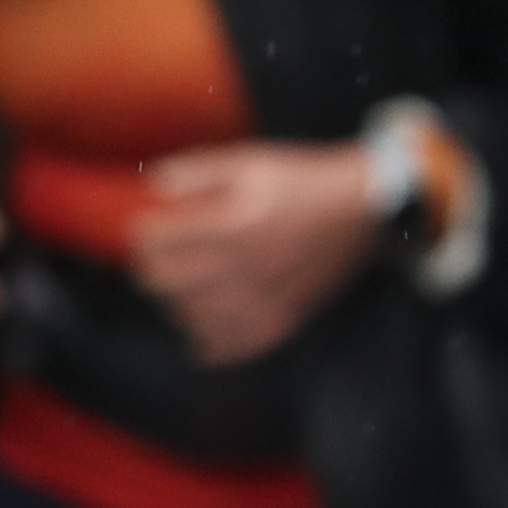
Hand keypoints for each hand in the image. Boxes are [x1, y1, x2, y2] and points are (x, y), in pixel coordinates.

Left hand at [128, 142, 382, 365]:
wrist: (364, 207)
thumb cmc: (305, 181)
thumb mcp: (251, 161)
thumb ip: (199, 170)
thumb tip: (155, 186)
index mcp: (235, 225)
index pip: (161, 243)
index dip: (142, 236)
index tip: (146, 229)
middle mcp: (247, 266)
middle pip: (169, 285)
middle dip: (152, 271)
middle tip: (158, 260)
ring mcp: (267, 296)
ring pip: (195, 319)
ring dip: (177, 306)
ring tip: (182, 291)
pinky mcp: (287, 315)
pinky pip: (238, 346)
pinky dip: (212, 346)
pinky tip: (201, 336)